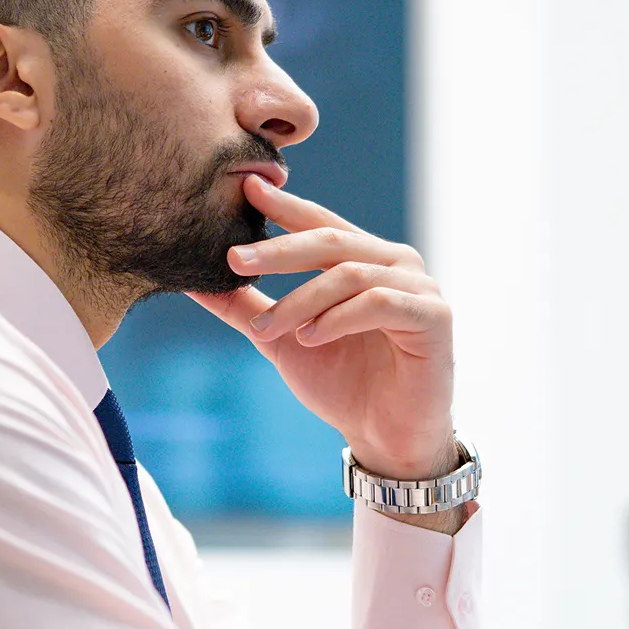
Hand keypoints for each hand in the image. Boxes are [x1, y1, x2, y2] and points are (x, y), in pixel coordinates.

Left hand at [189, 175, 455, 480]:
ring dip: (301, 301)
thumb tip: (193, 282)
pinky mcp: (434, 316)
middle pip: (330, 240)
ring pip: (349, 274)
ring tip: (268, 328)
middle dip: (278, 249)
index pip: (319, 222)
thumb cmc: (343, 386)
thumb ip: (245, 308)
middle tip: (234, 258)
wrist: (386, 439)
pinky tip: (309, 337)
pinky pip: (379, 303)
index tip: (243, 188)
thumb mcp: (282, 341)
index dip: (284, 206)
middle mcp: (395, 263)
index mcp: (365, 259)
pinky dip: (338, 318)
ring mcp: (419, 286)